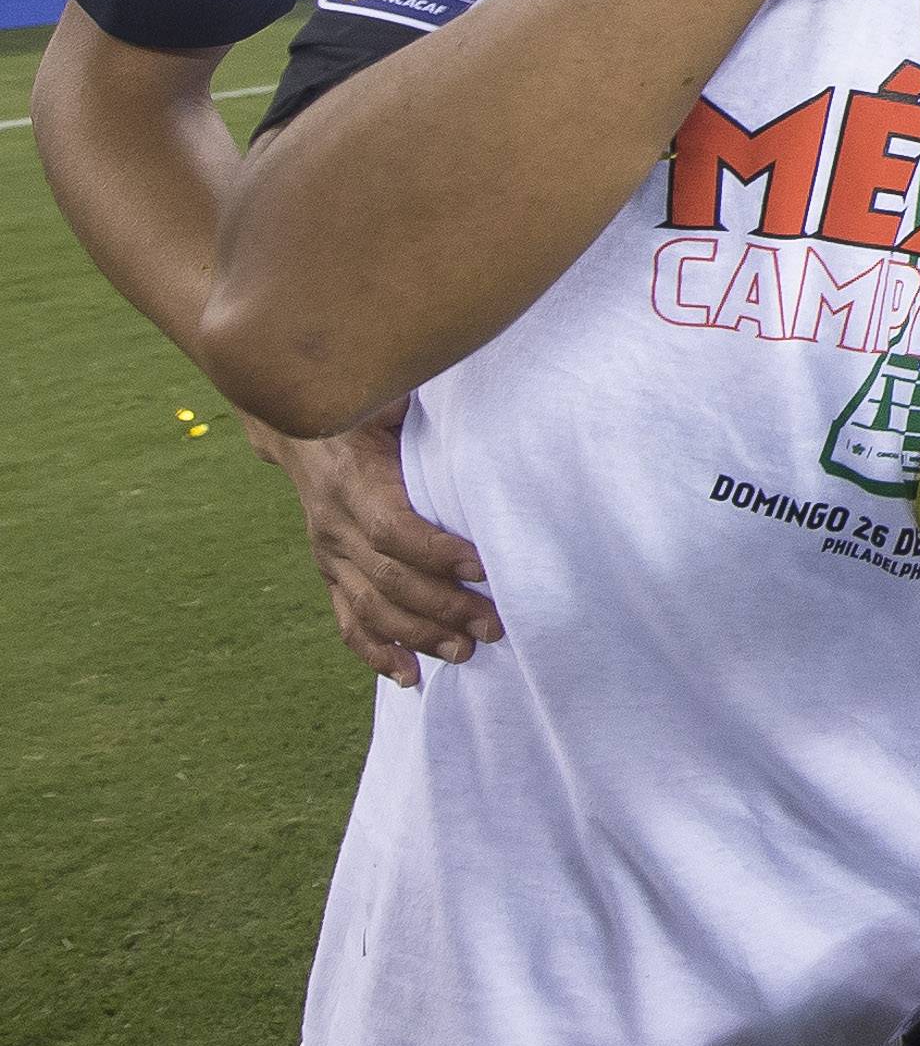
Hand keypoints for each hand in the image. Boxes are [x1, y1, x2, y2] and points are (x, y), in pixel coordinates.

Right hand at [256, 405, 495, 685]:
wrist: (299, 427)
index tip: (484, 566)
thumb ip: (414, 398)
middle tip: (495, 625)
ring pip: (372, 608)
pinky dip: (377, 653)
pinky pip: (348, 622)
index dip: (437, 553)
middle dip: (444, 607)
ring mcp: (329, 555)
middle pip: (389, 580)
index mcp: (352, 483)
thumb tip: (458, 367)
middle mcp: (334, 527)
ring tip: (469, 652)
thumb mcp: (386, 395)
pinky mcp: (331, 572)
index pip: (393, 530)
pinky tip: (410, 677)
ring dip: (421, 636)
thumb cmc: (363, 407)